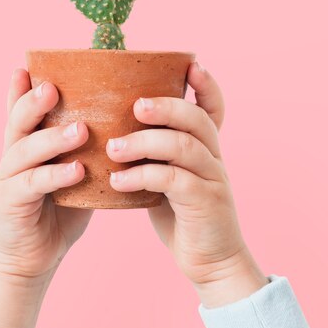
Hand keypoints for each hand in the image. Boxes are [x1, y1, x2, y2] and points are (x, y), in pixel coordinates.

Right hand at [0, 68, 92, 279]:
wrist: (33, 258)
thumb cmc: (58, 212)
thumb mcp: (72, 175)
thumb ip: (85, 151)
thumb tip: (121, 125)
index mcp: (27, 146)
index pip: (22, 112)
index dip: (22, 90)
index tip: (29, 65)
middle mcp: (13, 157)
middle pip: (18, 122)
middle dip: (33, 102)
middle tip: (54, 87)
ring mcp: (8, 180)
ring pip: (24, 151)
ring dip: (52, 138)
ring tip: (80, 129)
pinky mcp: (10, 205)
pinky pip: (33, 186)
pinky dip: (55, 176)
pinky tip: (77, 171)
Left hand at [106, 61, 267, 306]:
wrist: (210, 263)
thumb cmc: (184, 218)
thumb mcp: (170, 181)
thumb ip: (156, 157)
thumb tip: (115, 134)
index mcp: (207, 149)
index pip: (214, 109)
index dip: (207, 85)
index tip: (192, 65)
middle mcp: (214, 159)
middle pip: (196, 120)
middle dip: (165, 107)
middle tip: (134, 106)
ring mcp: (213, 180)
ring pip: (183, 147)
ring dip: (145, 142)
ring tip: (113, 148)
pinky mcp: (205, 204)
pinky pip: (173, 181)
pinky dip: (142, 176)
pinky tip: (117, 181)